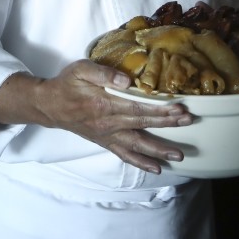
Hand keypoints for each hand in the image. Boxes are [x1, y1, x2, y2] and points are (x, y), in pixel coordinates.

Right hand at [0, 60, 193, 173]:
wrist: (49, 105)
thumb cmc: (67, 84)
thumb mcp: (82, 70)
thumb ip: (105, 73)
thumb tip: (128, 80)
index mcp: (104, 103)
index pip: (138, 107)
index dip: (160, 109)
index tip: (179, 108)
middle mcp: (108, 123)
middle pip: (143, 125)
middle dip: (167, 124)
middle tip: (188, 122)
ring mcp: (107, 135)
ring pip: (136, 145)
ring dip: (158, 150)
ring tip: (178, 156)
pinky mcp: (105, 142)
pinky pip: (124, 155)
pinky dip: (140, 162)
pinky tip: (155, 168)